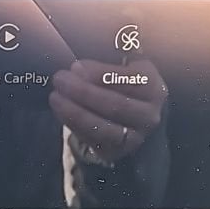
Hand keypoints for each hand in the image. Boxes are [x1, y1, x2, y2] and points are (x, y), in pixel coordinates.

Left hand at [49, 59, 167, 163]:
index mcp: (153, 87)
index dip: (100, 74)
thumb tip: (80, 65)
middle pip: (116, 105)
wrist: (131, 117)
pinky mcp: (117, 151)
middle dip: (84, 92)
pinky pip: (93, 140)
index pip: (128, 80)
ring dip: (76, 112)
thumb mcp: (125, 66)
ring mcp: (135, 137)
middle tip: (60, 79)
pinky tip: (60, 110)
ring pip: (104, 127)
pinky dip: (74, 125)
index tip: (76, 67)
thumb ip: (110, 57)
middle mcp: (149, 115)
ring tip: (55, 97)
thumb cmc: (123, 84)